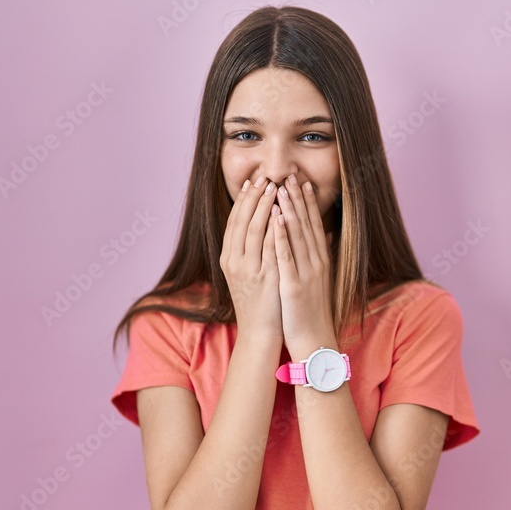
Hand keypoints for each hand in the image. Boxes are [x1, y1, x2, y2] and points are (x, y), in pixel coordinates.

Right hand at [220, 177, 282, 343]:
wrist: (260, 333)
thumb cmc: (260, 303)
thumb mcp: (251, 274)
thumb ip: (253, 251)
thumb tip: (264, 227)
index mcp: (228, 259)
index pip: (234, 222)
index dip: (243, 200)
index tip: (252, 182)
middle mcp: (234, 262)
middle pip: (241, 221)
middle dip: (253, 197)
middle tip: (264, 177)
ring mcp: (248, 270)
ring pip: (253, 229)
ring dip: (264, 206)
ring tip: (274, 187)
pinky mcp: (264, 277)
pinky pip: (268, 247)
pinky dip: (273, 228)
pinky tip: (281, 212)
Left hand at [272, 173, 335, 356]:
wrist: (314, 339)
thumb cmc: (312, 311)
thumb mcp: (319, 279)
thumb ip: (321, 255)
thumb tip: (324, 233)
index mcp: (320, 260)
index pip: (313, 225)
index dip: (307, 202)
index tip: (301, 181)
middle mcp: (316, 262)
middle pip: (306, 224)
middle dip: (297, 198)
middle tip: (290, 174)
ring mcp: (306, 272)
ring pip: (296, 235)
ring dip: (289, 209)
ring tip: (281, 187)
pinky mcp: (293, 284)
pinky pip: (286, 255)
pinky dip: (282, 235)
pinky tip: (276, 218)